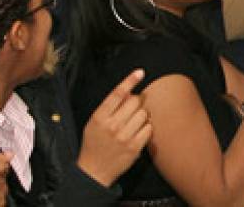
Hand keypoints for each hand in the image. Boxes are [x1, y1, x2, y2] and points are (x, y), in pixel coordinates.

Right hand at [78, 69, 151, 186]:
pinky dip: (146, 129)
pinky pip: (149, 129)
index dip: (130, 81)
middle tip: (131, 111)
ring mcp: (124, 137)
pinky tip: (138, 133)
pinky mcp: (134, 147)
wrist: (94, 171)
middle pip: (135, 101)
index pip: (117, 94)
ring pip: (144, 114)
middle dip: (136, 103)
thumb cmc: (94, 144)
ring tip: (133, 124)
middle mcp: (112, 125)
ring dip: (142, 116)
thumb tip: (127, 92)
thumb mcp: (94, 122)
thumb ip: (109, 107)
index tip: (140, 72)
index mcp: (100, 117)